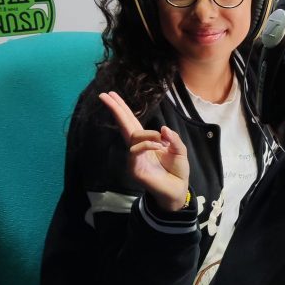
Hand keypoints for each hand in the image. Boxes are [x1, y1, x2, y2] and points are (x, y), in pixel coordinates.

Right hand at [99, 91, 189, 212]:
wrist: (177, 190)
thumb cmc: (177, 170)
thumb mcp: (180, 150)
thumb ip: (173, 138)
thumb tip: (162, 128)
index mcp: (146, 141)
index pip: (131, 122)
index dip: (122, 109)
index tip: (112, 95)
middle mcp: (137, 147)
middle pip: (124, 125)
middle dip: (116, 109)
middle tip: (104, 95)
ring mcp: (134, 158)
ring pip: (134, 136)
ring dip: (149, 135)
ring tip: (162, 141)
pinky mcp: (134, 168)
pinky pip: (136, 150)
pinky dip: (148, 145)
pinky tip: (159, 147)